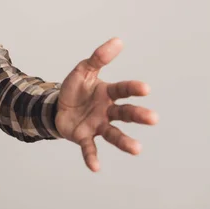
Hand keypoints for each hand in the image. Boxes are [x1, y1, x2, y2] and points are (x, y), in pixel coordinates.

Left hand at [55, 38, 158, 171]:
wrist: (56, 107)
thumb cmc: (75, 89)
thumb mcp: (83, 71)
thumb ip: (98, 58)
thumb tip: (118, 40)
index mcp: (108, 93)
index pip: (123, 90)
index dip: (133, 89)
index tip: (145, 89)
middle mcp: (107, 111)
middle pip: (125, 113)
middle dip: (138, 116)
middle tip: (153, 118)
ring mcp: (97, 125)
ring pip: (113, 134)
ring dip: (125, 142)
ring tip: (137, 149)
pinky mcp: (83, 137)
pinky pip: (89, 148)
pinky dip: (92, 158)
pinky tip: (96, 168)